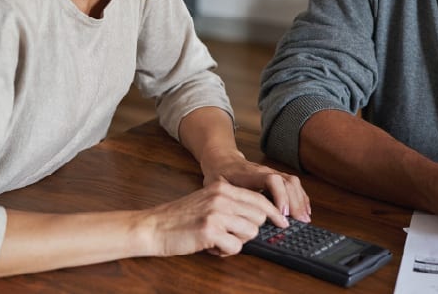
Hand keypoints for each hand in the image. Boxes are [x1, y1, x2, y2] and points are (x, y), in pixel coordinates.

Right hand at [140, 180, 287, 256]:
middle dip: (250, 230)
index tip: (283, 222)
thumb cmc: (180, 217)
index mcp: (222, 187)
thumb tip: (258, 216)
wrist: (154, 226)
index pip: (258, 198)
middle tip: (231, 234)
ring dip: (237, 241)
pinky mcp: (210, 231)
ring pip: (250, 232)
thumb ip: (230, 203)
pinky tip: (211, 246)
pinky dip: (226, 251)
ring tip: (219, 239)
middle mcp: (221, 196)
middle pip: (259, 216)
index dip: (274, 212)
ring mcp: (216, 213)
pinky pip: (235, 247)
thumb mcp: (207, 200)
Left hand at [198, 146, 310, 222]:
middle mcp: (264, 172)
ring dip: (300, 200)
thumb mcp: (218, 188)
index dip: (280, 196)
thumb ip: (226, 201)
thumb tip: (233, 220)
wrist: (223, 160)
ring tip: (305, 218)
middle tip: (299, 221)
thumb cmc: (219, 176)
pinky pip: (293, 184)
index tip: (282, 214)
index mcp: (249, 174)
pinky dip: (301, 196)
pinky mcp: (276, 176)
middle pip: (287, 181)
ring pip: (292, 182)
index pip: (271, 180)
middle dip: (295, 202)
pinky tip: (304, 209)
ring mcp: (272, 173)